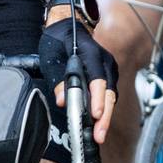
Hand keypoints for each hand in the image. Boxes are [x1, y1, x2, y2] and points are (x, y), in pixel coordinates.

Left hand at [37, 18, 116, 142]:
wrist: (69, 27)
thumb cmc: (58, 41)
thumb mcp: (51, 57)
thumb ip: (57, 79)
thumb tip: (61, 101)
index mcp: (91, 53)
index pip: (98, 79)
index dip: (97, 98)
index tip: (96, 115)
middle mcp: (105, 62)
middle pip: (108, 92)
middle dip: (105, 116)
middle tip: (99, 135)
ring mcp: (109, 69)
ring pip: (110, 96)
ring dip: (105, 117)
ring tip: (98, 134)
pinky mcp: (108, 76)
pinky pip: (108, 95)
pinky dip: (104, 109)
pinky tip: (98, 124)